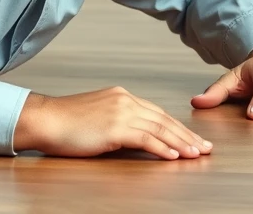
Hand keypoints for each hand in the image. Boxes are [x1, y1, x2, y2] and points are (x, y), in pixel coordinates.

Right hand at [14, 87, 212, 159]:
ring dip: (182, 143)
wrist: (46, 119)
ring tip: (197, 155)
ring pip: (160, 128)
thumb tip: (136, 137)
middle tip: (206, 148)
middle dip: (187, 135)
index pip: (157, 112)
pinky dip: (163, 148)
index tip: (193, 138)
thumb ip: (118, 121)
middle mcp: (123, 99)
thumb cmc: (65, 122)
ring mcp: (120, 111)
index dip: (178, 127)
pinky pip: (146, 138)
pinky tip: (175, 157)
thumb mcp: (97, 117)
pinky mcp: (115, 127)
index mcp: (120, 95)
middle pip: (164, 119)